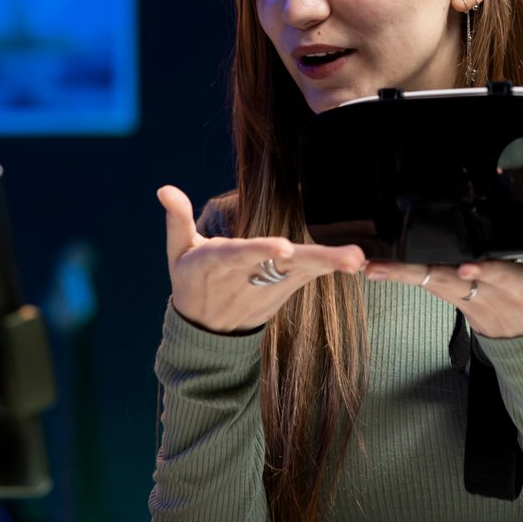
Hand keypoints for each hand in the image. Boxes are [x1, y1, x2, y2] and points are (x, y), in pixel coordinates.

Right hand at [158, 185, 367, 333]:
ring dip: (331, 264)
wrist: (204, 332)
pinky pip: (310, 277)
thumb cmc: (190, 282)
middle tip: (350, 257)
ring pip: (303, 273)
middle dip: (317, 260)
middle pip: (285, 266)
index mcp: (218, 263)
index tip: (284, 247)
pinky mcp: (283, 291)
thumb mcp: (176, 252)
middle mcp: (248, 277)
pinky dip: (331, 268)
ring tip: (358, 259)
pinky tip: (357, 261)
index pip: (242, 255)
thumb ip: (177, 218)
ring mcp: (269, 288)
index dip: (262, 250)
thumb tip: (165, 188)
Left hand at [362, 220, 522, 338]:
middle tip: (381, 267)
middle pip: (448, 282)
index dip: (484, 273)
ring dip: (398, 275)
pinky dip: (401, 276)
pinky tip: (374, 268)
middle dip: (416, 273)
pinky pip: (425, 286)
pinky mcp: (455, 303)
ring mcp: (466, 302)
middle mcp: (486, 297)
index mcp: (519, 290)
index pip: (499, 277)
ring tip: (366, 266)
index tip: (468, 269)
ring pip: (429, 285)